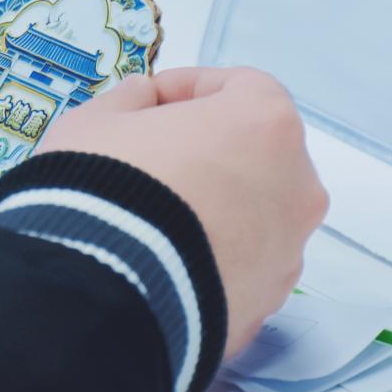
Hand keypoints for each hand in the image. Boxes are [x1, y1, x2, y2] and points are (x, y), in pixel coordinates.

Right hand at [37, 67, 328, 355]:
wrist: (102, 291)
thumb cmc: (106, 186)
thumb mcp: (96, 121)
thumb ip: (130, 99)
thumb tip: (145, 100)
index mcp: (266, 124)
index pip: (241, 86)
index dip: (188, 88)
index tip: (149, 102)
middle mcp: (296, 185)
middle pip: (258, 152)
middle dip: (210, 150)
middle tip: (154, 159)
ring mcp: (288, 251)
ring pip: (255, 214)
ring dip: (216, 207)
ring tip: (156, 220)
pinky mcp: (267, 304)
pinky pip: (242, 266)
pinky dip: (213, 257)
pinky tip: (164, 261)